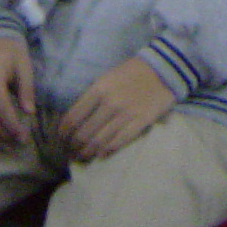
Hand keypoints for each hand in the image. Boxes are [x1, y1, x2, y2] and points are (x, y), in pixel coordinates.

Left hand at [57, 57, 176, 160]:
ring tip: (83, 157)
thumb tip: (79, 119)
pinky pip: (119, 142)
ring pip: (100, 141)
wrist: (164, 69)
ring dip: (88, 152)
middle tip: (70, 152)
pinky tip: (101, 154)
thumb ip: (93, 97)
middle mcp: (109, 103)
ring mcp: (126, 114)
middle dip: (74, 146)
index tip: (61, 139)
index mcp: (98, 89)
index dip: (64, 132)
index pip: (73, 117)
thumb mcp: (107, 77)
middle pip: (84, 133)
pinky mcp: (141, 122)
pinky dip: (107, 151)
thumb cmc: (132, 72)